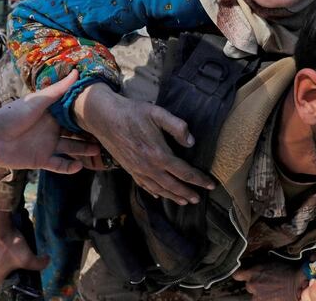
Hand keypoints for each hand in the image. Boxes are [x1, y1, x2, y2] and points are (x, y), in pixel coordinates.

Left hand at [0, 71, 98, 172]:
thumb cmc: (11, 115)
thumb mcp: (37, 101)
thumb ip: (58, 90)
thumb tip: (76, 72)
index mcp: (53, 114)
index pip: (74, 114)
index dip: (88, 115)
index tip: (105, 113)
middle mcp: (53, 129)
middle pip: (77, 133)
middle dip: (91, 135)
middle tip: (109, 135)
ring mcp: (48, 145)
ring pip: (72, 149)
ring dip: (85, 151)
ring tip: (99, 151)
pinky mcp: (42, 160)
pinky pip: (60, 165)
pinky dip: (69, 167)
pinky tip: (79, 166)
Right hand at [0, 205, 47, 287]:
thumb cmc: (9, 244)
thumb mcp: (27, 258)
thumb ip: (39, 264)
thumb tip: (47, 260)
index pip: (13, 283)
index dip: (24, 276)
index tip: (30, 267)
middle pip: (9, 272)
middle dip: (18, 265)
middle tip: (27, 257)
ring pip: (4, 262)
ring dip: (13, 256)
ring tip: (19, 248)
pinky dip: (6, 249)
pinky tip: (13, 243)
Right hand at [74, 83, 214, 204]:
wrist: (104, 117)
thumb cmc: (132, 112)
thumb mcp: (158, 113)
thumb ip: (177, 126)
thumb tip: (191, 142)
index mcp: (159, 154)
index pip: (184, 172)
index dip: (199, 179)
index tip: (211, 185)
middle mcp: (149, 167)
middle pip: (173, 185)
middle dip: (188, 193)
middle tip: (198, 199)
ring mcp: (137, 170)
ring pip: (159, 189)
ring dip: (173, 196)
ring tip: (184, 201)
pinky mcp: (129, 169)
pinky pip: (144, 185)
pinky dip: (153, 192)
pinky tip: (158, 195)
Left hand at [232, 263, 306, 299]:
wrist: (297, 285)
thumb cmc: (286, 271)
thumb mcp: (269, 262)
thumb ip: (257, 265)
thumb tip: (250, 264)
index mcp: (252, 272)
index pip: (237, 275)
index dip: (241, 274)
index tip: (243, 275)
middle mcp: (252, 284)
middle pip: (248, 285)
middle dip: (255, 283)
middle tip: (265, 282)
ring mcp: (256, 296)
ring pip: (254, 294)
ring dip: (260, 292)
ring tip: (270, 289)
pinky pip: (259, 299)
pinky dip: (264, 298)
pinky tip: (272, 294)